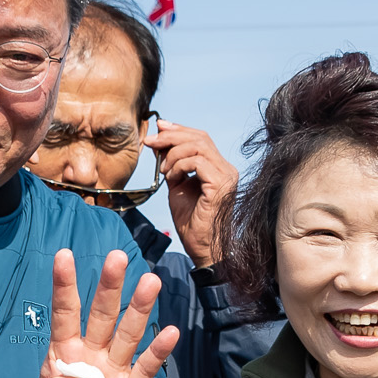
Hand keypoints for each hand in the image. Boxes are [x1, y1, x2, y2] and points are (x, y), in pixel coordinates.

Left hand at [29, 250, 178, 377]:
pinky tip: (170, 332)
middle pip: (102, 314)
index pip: (64, 314)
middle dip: (109, 287)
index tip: (64, 256)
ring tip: (150, 281)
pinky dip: (158, 351)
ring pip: (128, 333)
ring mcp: (114, 369)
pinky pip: (147, 367)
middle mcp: (92, 353)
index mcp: (64, 352)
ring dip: (139, 308)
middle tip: (117, 257)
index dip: (64, 286)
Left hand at [142, 121, 236, 267]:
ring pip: (198, 146)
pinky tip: (171, 178)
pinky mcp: (221, 185)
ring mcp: (226, 176)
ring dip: (173, 153)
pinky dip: (179, 165)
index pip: (201, 138)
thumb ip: (172, 164)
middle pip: (200, 137)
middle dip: (171, 136)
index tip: (157, 130)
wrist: (201, 248)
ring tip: (163, 171)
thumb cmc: (191, 223)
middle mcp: (226, 169)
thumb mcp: (177, 186)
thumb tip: (160, 142)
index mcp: (218, 168)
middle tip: (151, 142)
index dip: (178, 130)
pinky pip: (197, 162)